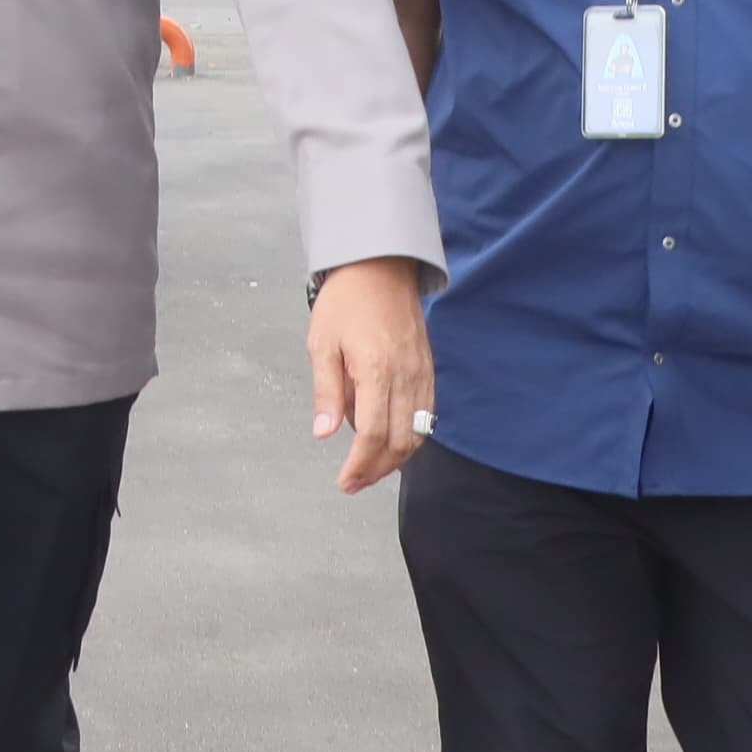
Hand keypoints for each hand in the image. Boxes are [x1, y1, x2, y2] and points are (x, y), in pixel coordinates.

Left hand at [307, 256, 433, 493]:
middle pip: (400, 442)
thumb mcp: (322, 345)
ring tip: (370, 469)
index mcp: (377, 371)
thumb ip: (326, 392)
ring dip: (396, 458)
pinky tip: (391, 441)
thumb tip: (324, 434)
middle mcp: (406, 376)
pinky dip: (412, 435)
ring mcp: (422, 373)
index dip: (360, 465)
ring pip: (419, 433)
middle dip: (377, 469)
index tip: (345, 481)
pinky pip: (428, 414)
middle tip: (354, 482)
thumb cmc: (345, 303)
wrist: (380, 268)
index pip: (373, 434)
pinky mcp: (429, 369)